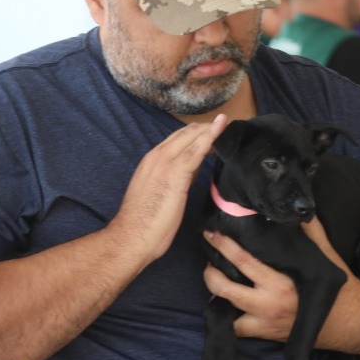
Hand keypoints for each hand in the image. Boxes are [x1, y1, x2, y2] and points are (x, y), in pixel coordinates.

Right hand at [109, 116, 228, 263]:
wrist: (132, 236)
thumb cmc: (146, 222)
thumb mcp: (160, 192)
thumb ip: (176, 178)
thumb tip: (191, 170)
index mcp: (151, 160)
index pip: (176, 139)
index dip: (195, 134)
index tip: (211, 132)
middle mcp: (157, 156)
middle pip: (185, 133)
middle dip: (205, 128)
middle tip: (223, 126)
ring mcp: (165, 163)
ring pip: (191, 137)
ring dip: (210, 129)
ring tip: (226, 123)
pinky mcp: (175, 173)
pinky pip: (196, 150)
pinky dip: (210, 137)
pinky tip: (221, 128)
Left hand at [202, 219, 359, 343]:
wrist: (350, 323)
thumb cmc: (338, 288)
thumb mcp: (326, 255)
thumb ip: (310, 231)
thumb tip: (297, 209)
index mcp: (281, 282)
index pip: (242, 260)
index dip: (223, 246)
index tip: (212, 234)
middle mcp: (268, 303)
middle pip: (223, 287)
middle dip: (210, 271)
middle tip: (209, 258)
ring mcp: (264, 321)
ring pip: (225, 309)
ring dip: (215, 295)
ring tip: (215, 279)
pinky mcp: (265, 334)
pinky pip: (236, 328)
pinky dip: (228, 316)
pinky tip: (228, 303)